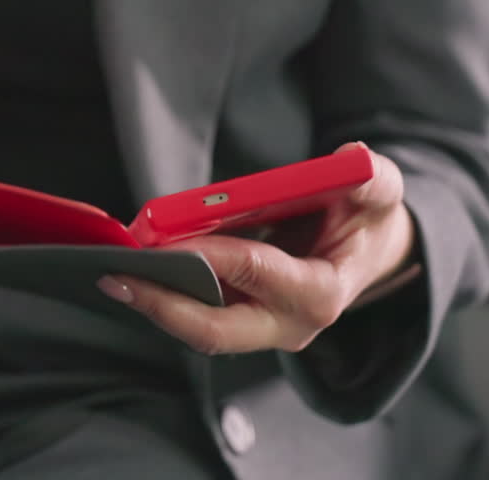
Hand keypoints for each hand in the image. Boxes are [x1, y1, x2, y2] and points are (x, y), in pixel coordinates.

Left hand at [97, 143, 415, 354]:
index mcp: (322, 293)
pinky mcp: (237, 319)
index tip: (170, 243)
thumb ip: (372, 178)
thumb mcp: (379, 189)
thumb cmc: (365, 216)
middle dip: (162, 304)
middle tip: (115, 276)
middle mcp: (288, 323)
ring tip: (109, 271)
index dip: (211, 258)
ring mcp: (260, 328)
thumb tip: (351, 158)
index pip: (257, 274)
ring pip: (196, 326)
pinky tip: (126, 268)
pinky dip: (159, 293)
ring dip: (151, 301)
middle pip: (215, 329)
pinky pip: (192, 313)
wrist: (364, 250)